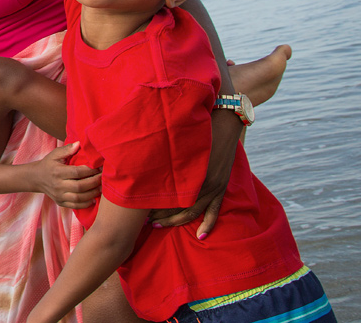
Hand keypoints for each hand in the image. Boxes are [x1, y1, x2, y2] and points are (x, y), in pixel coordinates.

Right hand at [31, 142, 100, 208]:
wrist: (36, 178)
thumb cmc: (48, 164)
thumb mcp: (54, 154)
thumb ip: (67, 149)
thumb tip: (79, 143)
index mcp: (57, 172)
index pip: (77, 172)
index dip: (90, 170)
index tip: (100, 167)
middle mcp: (58, 185)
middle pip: (80, 186)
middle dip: (94, 182)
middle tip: (104, 178)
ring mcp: (59, 195)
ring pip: (79, 198)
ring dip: (92, 193)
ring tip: (101, 188)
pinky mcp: (60, 202)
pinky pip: (75, 206)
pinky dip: (86, 204)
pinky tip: (93, 199)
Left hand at [148, 108, 239, 238]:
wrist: (224, 123)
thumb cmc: (196, 129)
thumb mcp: (176, 141)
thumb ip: (161, 153)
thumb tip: (140, 158)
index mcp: (184, 172)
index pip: (164, 194)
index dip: (149, 203)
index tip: (136, 208)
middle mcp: (198, 183)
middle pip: (175, 206)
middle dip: (159, 215)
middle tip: (144, 220)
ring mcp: (212, 188)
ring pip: (191, 213)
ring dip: (175, 221)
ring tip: (159, 225)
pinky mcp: (221, 188)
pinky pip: (214, 211)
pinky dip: (208, 225)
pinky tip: (200, 236)